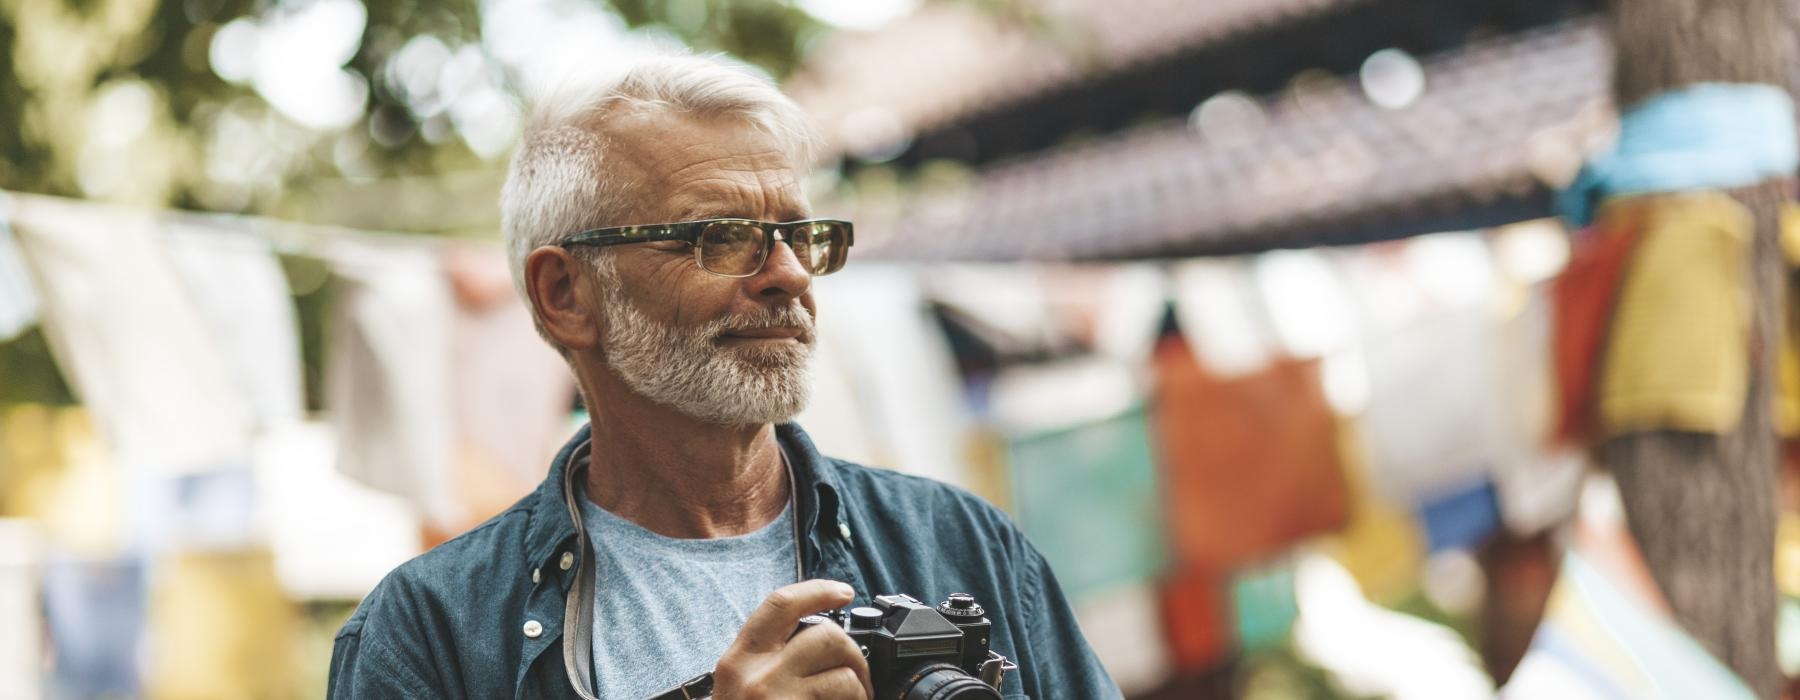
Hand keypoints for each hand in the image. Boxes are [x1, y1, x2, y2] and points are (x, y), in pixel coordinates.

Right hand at [711, 579, 872, 698]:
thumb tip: (816, 637)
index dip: (818, 590)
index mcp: (739, 659)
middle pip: (826, 637)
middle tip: (859, 674)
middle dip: (853, 653)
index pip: (780, 604)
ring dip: (859, 688)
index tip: (844, 591)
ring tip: (856, 699)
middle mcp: (757, 674)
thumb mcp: (739, 685)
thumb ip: (768, 658)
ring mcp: (779, 697)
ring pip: (843, 674)